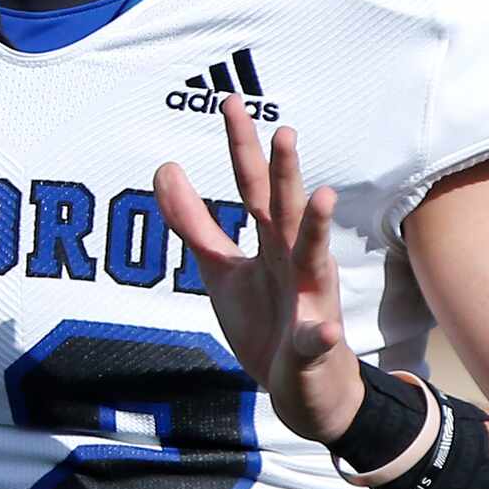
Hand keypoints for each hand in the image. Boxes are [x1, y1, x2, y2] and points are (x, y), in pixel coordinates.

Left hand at [154, 98, 364, 445]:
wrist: (299, 386)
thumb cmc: (264, 318)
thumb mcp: (219, 267)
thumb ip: (194, 221)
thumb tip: (164, 167)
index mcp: (269, 241)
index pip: (252, 185)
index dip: (240, 147)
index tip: (230, 103)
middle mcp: (293, 260)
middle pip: (284, 210)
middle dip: (285, 173)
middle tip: (284, 132)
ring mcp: (308, 300)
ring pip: (314, 259)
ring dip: (316, 229)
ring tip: (321, 198)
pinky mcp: (314, 344)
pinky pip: (318, 338)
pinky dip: (320, 332)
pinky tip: (323, 326)